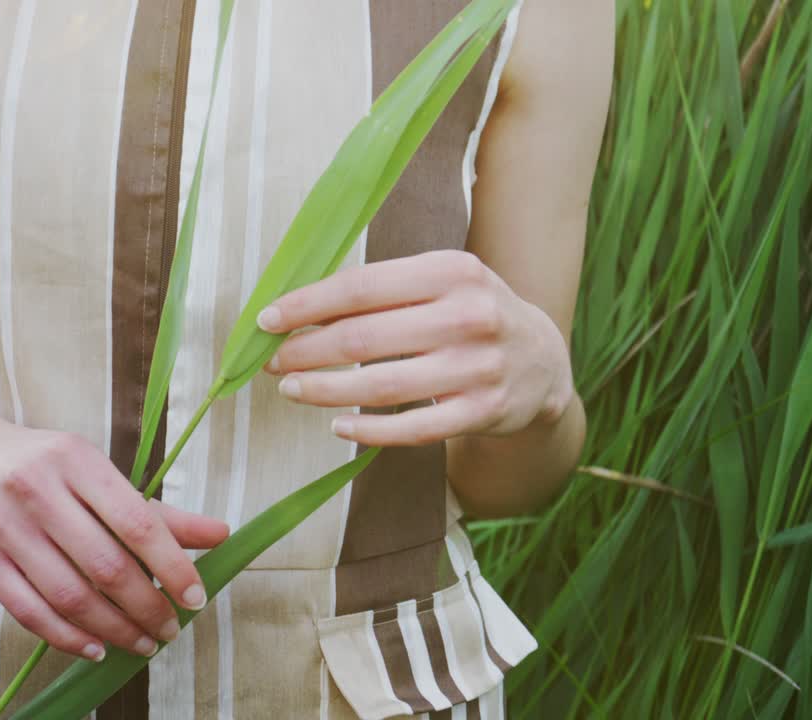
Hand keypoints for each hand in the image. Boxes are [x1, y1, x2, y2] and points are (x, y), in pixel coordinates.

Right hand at [0, 419, 228, 660]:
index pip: (136, 522)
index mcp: (77, 460)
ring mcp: (2, 524)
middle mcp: (37, 489)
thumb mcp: (97, 475)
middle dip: (145, 606)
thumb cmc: (43, 468)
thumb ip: (156, 512)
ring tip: (141, 643)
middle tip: (170, 629)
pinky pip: (29, 610)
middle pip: (104, 564)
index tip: (195, 598)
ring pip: (67, 593)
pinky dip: (67, 637)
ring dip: (112, 629)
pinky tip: (96, 647)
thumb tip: (221, 534)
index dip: (171, 566)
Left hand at [258, 250, 574, 444]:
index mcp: (452, 271)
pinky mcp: (482, 412)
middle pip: (363, 338)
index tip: (267, 320)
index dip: (306, 305)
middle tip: (272, 362)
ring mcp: (478, 367)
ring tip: (292, 389)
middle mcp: (468, 315)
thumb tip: (300, 310)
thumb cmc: (472, 313)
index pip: (360, 287)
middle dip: (305, 351)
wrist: (543, 360)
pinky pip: (412, 428)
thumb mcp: (441, 283)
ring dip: (324, 391)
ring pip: (380, 386)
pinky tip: (338, 426)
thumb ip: (383, 290)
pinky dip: (368, 431)